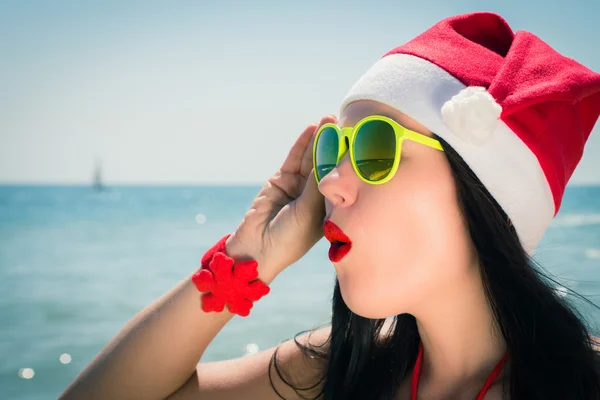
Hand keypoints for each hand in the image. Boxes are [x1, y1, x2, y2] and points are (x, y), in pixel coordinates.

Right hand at [225, 115, 337, 281]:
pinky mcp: (282, 179)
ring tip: (330, 120)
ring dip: (320, 139)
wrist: (257, 247)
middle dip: (335, 144)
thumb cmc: (290, 238)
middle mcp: (316, 195)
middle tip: (346, 123)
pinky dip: (302, 143)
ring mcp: (299, 186)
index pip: (342, 179)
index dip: (348, 161)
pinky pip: (294, 158)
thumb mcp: (309, 211)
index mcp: (330, 208)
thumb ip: (317, 184)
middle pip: (327, 165)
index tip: (360, 141)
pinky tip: (312, 129)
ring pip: (311, 158)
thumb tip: (331, 157)